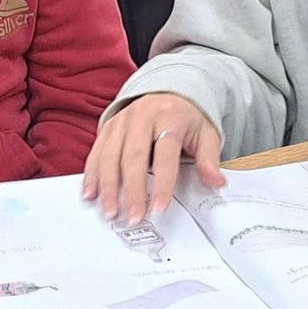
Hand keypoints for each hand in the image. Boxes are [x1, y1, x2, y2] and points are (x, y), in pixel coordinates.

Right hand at [83, 93, 223, 225]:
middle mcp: (142, 115)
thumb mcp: (206, 133)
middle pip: (134, 156)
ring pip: (110, 155)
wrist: (169, 92)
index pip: (165, 152)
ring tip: (110, 211)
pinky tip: (91, 194)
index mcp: (170, 116)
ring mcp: (122, 120)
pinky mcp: (108, 126)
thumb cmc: (188, 119)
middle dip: (132, 190)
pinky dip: (92, 174)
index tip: (159, 208)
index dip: (162, 182)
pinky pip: (97, 151)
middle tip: (133, 217)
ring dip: (108, 186)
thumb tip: (217, 183)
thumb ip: (209, 158)